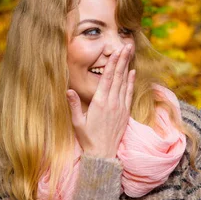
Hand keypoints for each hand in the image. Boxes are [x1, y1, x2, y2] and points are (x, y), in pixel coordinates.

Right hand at [67, 44, 134, 158]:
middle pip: (118, 77)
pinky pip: (129, 93)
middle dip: (122, 60)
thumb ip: (73, 105)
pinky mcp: (125, 112)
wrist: (103, 154)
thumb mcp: (77, 122)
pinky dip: (131, 82)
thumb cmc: (88, 138)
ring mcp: (120, 107)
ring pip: (124, 83)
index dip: (112, 64)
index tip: (115, 52)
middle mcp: (112, 102)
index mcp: (99, 102)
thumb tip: (68, 90)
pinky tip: (132, 72)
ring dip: (127, 67)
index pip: (106, 79)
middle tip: (126, 46)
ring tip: (130, 53)